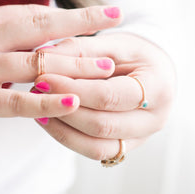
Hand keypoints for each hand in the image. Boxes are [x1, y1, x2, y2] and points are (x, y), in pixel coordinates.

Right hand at [0, 5, 122, 137]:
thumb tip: (30, 39)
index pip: (32, 13)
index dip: (68, 13)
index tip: (99, 11)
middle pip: (40, 28)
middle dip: (81, 25)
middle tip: (115, 21)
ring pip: (35, 64)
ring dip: (74, 66)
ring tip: (107, 68)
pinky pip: (15, 101)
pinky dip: (46, 102)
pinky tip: (72, 103)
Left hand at [33, 32, 174, 160]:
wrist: (151, 70)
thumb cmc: (131, 53)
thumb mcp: (110, 42)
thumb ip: (79, 49)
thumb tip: (42, 56)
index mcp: (158, 88)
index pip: (109, 96)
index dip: (73, 89)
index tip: (43, 78)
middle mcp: (155, 119)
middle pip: (102, 125)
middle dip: (64, 110)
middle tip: (36, 90)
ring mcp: (141, 138)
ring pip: (96, 146)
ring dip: (62, 128)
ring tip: (38, 106)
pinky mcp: (124, 146)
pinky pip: (93, 151)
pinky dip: (67, 137)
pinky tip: (48, 119)